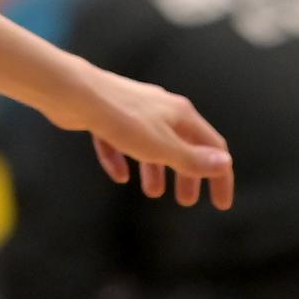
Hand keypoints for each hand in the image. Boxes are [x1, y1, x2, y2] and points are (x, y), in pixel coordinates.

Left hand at [39, 61, 233, 208]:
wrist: (74, 93)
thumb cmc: (120, 119)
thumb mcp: (161, 147)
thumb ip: (192, 159)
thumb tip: (224, 164)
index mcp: (181, 114)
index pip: (213, 147)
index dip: (220, 176)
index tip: (220, 205)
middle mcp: (161, 109)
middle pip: (183, 145)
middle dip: (186, 175)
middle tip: (185, 202)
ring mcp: (132, 110)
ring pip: (151, 145)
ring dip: (155, 170)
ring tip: (152, 193)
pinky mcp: (106, 115)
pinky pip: (119, 142)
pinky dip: (122, 159)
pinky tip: (119, 176)